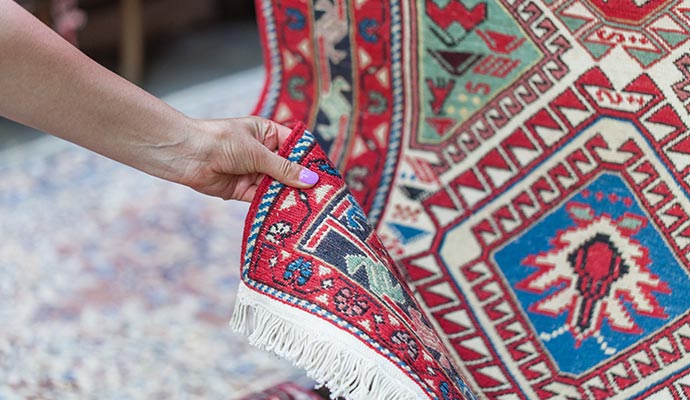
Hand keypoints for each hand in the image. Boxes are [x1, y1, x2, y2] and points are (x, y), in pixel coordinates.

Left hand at [170, 116, 318, 201]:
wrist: (186, 155)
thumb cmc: (221, 141)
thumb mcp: (257, 153)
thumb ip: (284, 168)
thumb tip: (311, 179)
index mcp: (267, 134)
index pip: (295, 146)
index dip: (309, 160)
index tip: (325, 174)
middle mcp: (262, 153)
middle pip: (288, 169)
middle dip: (301, 181)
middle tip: (322, 195)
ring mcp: (253, 172)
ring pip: (277, 185)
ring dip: (289, 195)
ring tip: (310, 206)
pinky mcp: (243, 190)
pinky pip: (263, 198)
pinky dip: (274, 204)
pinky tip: (288, 211)